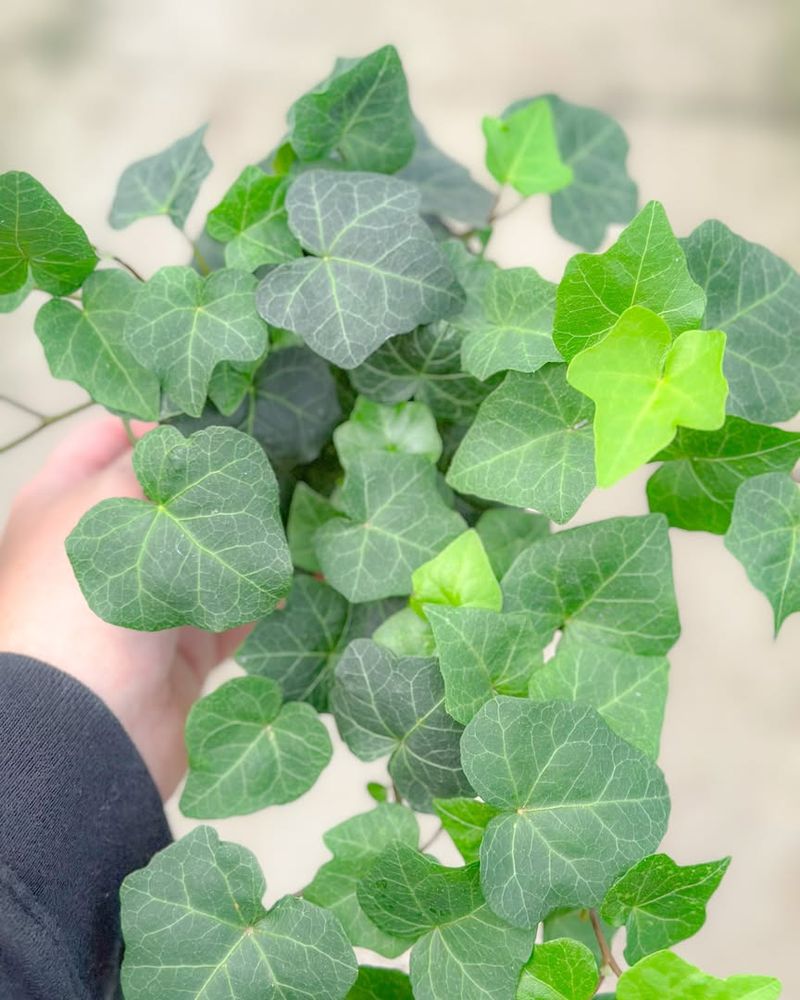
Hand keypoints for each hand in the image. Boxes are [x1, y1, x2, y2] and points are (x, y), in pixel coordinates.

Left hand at [0, 417, 248, 798]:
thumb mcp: (106, 505)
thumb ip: (152, 463)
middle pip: (164, 498)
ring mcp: (145, 600)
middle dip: (211, 483)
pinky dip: (257, 595)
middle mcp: (103, 550)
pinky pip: (229, 610)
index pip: (105, 441)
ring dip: (242, 538)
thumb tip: (189, 439)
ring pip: (204, 552)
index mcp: (65, 507)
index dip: (151, 422)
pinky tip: (287, 578)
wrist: (85, 725)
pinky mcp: (183, 648)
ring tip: (285, 517)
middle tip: (261, 463)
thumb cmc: (80, 600)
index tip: (208, 414)